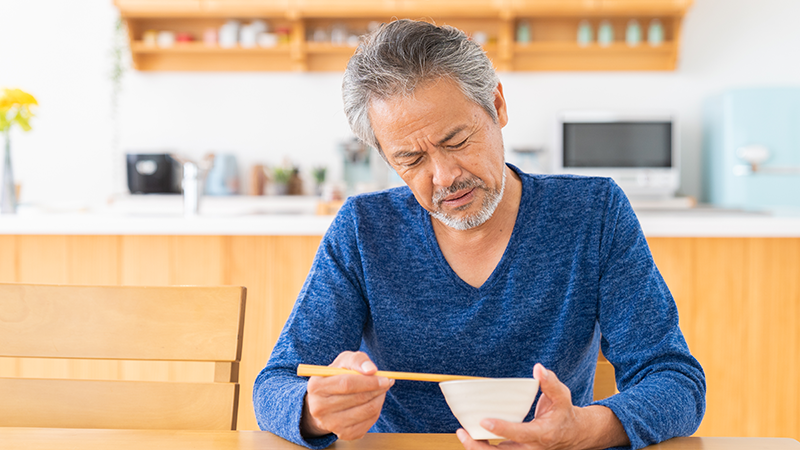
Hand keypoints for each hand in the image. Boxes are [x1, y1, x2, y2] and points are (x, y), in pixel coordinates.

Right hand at [301, 351, 393, 440]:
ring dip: (379, 399)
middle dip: (377, 389)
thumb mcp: (344, 362)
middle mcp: (319, 408)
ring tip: (381, 390)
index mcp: (316, 387)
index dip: (369, 381)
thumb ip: (358, 361)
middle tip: (387, 382)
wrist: (327, 401)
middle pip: (357, 399)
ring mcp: (331, 424)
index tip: (384, 378)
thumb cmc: (337, 376)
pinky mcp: (344, 434)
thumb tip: (371, 370)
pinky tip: (373, 401)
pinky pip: (369, 422)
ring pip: (366, 411)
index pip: (347, 384)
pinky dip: (376, 410)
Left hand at [455, 363, 627, 449]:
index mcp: (543, 434)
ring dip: (477, 448)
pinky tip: (469, 435)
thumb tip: (539, 369)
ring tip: (462, 433)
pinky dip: (482, 446)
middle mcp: (532, 448)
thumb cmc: (564, 413)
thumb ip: (551, 383)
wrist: (571, 433)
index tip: (484, 421)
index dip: (502, 428)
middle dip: (480, 447)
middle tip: (463, 432)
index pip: (520, 434)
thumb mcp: (562, 396)